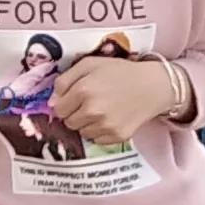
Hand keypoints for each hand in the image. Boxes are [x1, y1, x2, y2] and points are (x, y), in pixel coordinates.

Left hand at [55, 55, 173, 149]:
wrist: (152, 86)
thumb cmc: (119, 72)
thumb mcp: (89, 64)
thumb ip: (65, 80)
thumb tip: (52, 102)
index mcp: (83, 90)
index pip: (58, 109)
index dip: (66, 103)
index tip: (76, 99)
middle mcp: (92, 111)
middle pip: (69, 123)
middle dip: (75, 114)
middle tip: (90, 104)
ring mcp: (106, 126)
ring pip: (83, 133)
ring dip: (88, 124)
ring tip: (102, 111)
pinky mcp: (117, 136)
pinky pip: (97, 140)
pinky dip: (101, 132)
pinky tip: (111, 119)